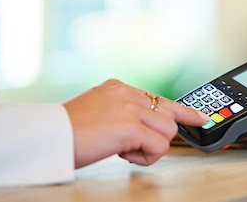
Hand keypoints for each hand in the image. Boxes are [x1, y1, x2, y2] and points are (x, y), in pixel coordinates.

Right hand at [63, 79, 209, 167]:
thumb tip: (140, 130)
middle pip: (168, 118)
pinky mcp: (131, 126)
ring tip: (123, 151)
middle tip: (139, 148)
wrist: (47, 137)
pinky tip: (123, 155)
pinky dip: (145, 158)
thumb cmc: (66, 131)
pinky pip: (159, 146)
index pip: (160, 99)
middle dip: (159, 138)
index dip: (183, 111)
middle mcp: (127, 94)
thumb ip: (120, 113)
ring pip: (168, 132)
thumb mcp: (97, 112)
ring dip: (150, 148)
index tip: (199, 118)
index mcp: (118, 88)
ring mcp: (130, 108)